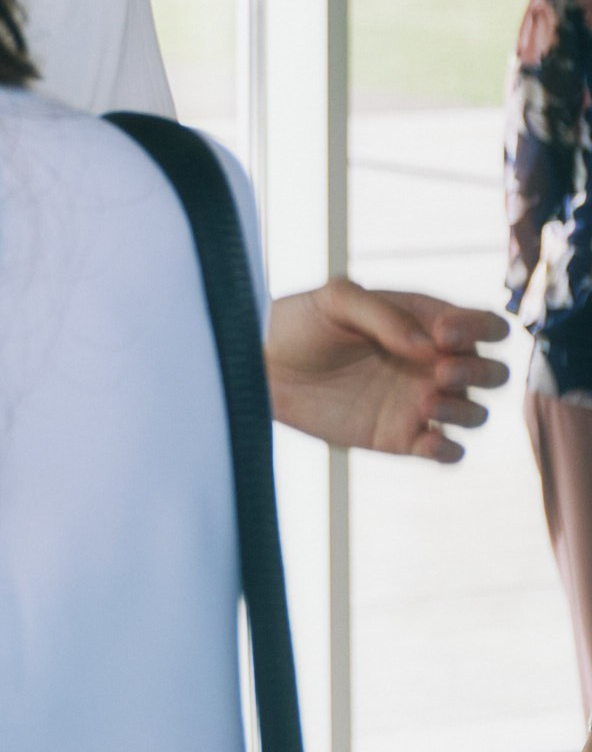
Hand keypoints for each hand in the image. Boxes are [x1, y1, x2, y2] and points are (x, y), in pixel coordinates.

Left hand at [266, 276, 511, 460]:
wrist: (261, 367)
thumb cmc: (297, 324)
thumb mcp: (334, 300)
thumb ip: (383, 314)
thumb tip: (427, 346)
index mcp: (424, 323)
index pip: (483, 325)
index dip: (479, 329)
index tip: (443, 333)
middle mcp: (429, 363)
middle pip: (491, 372)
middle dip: (478, 371)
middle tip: (439, 370)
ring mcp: (418, 401)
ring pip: (475, 412)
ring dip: (464, 409)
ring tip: (424, 403)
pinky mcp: (400, 437)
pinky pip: (447, 451)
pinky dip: (449, 450)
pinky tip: (428, 440)